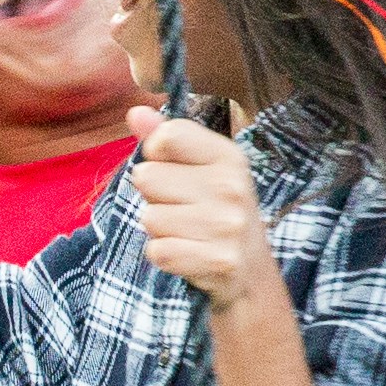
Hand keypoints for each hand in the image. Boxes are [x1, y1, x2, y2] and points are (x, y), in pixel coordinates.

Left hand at [124, 108, 285, 324]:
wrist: (251, 275)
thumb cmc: (217, 213)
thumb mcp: (200, 170)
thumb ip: (166, 139)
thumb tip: (135, 111)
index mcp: (229, 157)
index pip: (166, 137)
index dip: (155, 156)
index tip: (174, 172)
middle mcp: (231, 187)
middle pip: (147, 177)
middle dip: (154, 198)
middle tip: (184, 211)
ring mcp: (227, 226)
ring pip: (149, 218)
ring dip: (159, 230)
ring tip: (188, 234)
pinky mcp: (218, 261)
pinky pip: (157, 251)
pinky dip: (164, 256)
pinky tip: (188, 255)